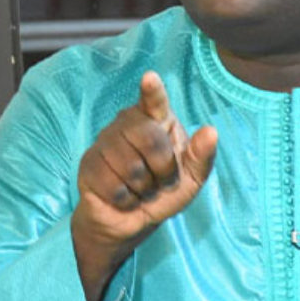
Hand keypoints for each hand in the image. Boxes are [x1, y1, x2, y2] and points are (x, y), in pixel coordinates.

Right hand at [71, 71, 217, 300]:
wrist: (131, 222)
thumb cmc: (163, 192)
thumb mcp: (191, 179)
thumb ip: (202, 156)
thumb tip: (211, 132)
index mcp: (156, 121)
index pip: (154, 102)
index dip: (152, 92)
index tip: (150, 78)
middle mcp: (128, 123)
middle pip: (150, 140)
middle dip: (163, 170)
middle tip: (160, 181)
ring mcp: (105, 141)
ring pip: (131, 166)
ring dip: (143, 188)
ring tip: (140, 189)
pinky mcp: (88, 164)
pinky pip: (113, 185)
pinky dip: (126, 199)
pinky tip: (123, 197)